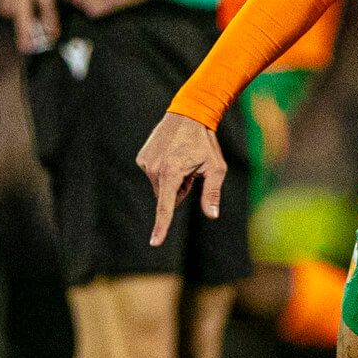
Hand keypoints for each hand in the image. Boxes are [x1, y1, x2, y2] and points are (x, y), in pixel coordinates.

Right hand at [0, 0, 60, 51]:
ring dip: (16, 16)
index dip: (49, 20)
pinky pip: (1, 0)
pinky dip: (6, 4)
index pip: (47, 2)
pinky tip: (11, 3)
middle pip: (25, 10)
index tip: (53, 35)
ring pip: (9, 8)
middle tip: (28, 48)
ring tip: (22, 21)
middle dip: (26, 31)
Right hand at [138, 112, 226, 245]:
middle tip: (191, 169)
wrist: (189, 114)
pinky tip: (171, 154)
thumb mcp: (215, 168)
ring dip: (171, 179)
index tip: (154, 243)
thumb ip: (212, 193)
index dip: (162, 227)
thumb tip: (212, 215)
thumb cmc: (205, 142)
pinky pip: (153, 174)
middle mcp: (154, 170)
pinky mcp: (142, 157)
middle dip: (179, 190)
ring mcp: (146, 163)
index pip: (166, 207)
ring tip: (181, 158)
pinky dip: (163, 170)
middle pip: (167, 197)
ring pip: (160, 186)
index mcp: (172, 174)